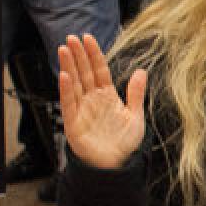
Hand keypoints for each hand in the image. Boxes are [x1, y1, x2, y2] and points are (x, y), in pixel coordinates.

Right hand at [57, 34, 146, 169]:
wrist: (115, 167)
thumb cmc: (124, 143)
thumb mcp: (135, 116)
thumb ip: (136, 94)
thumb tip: (141, 71)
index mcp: (107, 96)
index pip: (99, 70)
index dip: (94, 54)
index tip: (88, 38)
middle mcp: (92, 100)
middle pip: (83, 73)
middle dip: (78, 55)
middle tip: (71, 38)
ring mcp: (82, 110)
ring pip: (73, 84)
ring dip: (68, 66)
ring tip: (64, 49)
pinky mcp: (73, 123)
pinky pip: (68, 104)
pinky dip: (66, 90)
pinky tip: (64, 76)